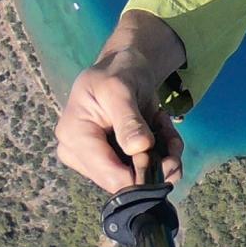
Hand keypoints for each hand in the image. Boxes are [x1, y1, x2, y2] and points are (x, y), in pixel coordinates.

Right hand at [56, 13, 185, 193]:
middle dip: (155, 164)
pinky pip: (143, 169)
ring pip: (137, 178)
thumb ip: (128, 120)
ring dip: (163, 157)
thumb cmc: (117, 72)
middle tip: (171, 137)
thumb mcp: (120, 89)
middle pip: (123, 180)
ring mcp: (97, 159)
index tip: (166, 157)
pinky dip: (162, 154)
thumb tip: (139, 148)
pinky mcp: (114, 159)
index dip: (139, 173)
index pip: (105, 172)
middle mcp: (80, 154)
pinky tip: (165, 132)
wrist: (124, 66)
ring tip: (167, 128)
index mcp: (74, 136)